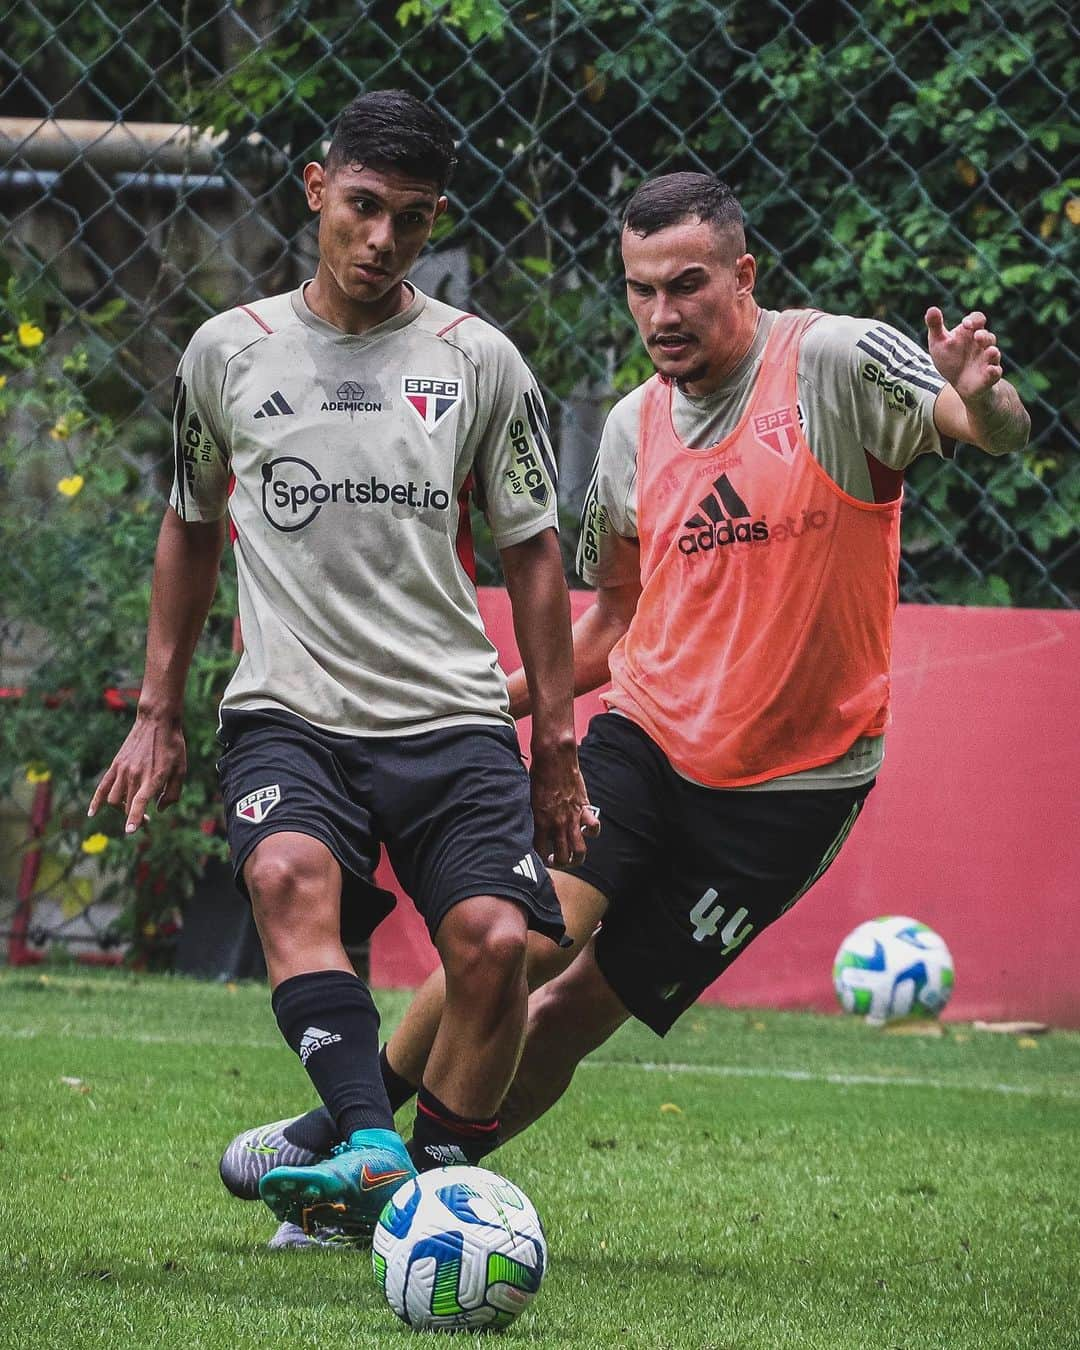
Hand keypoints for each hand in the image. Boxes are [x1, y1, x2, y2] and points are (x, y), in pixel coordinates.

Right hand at [88, 713, 186, 833]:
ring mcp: (123, 770)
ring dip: (120, 810)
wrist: (157, 721)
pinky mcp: (116, 765)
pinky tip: (92, 813)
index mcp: (154, 777)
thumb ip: (172, 793)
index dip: (135, 818)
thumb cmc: (172, 747)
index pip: (140, 802)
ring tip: (131, 809)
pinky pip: (102, 786)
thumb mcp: (181, 770)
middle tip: (147, 820)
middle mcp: (136, 775)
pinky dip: (96, 801)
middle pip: (127, 805)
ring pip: (113, 799)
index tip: (130, 830)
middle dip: (135, 818)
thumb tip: (159, 810)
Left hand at [529, 741, 599, 868]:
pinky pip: (593, 828)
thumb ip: (530, 816)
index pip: (539, 853)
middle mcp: (557, 825)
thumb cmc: (537, 775)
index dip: (538, 860)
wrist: (554, 757)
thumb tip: (524, 828)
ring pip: (579, 851)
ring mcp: (572, 818)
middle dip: (558, 865)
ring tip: (571, 856)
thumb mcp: (527, 798)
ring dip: (576, 858)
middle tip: (554, 860)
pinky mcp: (584, 809)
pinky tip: (585, 830)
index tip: (537, 860)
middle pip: (561, 859)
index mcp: (540, 823)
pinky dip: (592, 832)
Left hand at [925, 308, 1002, 403]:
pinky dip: (994, 371)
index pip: (978, 319)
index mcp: (971, 332)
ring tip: (990, 351)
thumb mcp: (939, 342)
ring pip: (994, 353)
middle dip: (984, 336)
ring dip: (992, 352)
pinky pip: (996, 372)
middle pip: (988, 336)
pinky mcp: (990, 376)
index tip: (965, 324)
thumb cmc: (950, 359)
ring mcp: (987, 360)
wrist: (959, 384)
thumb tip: (931, 309)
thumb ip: (935, 326)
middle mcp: (982, 344)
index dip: (974, 320)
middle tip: (977, 337)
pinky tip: (990, 370)